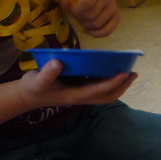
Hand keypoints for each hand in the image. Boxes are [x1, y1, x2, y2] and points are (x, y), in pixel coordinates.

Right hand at [19, 59, 135, 107]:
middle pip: (108, 96)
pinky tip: (112, 71)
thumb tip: (57, 62)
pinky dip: (109, 82)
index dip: (112, 83)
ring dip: (119, 85)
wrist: (27, 96)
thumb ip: (46, 73)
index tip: (124, 73)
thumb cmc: (32, 87)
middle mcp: (81, 97)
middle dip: (122, 86)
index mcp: (74, 96)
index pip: (98, 91)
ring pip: (105, 94)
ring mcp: (82, 95)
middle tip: (134, 73)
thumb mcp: (36, 80)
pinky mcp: (80, 90)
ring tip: (129, 73)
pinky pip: (99, 88)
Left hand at [59, 0, 119, 36]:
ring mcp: (113, 7)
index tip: (71, 10)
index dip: (76, 10)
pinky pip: (108, 30)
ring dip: (85, 25)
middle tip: (76, 14)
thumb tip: (68, 9)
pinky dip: (97, 34)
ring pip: (97, 24)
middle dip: (79, 18)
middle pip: (91, 16)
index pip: (87, 3)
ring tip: (82, 19)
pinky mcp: (117, 15)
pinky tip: (88, 30)